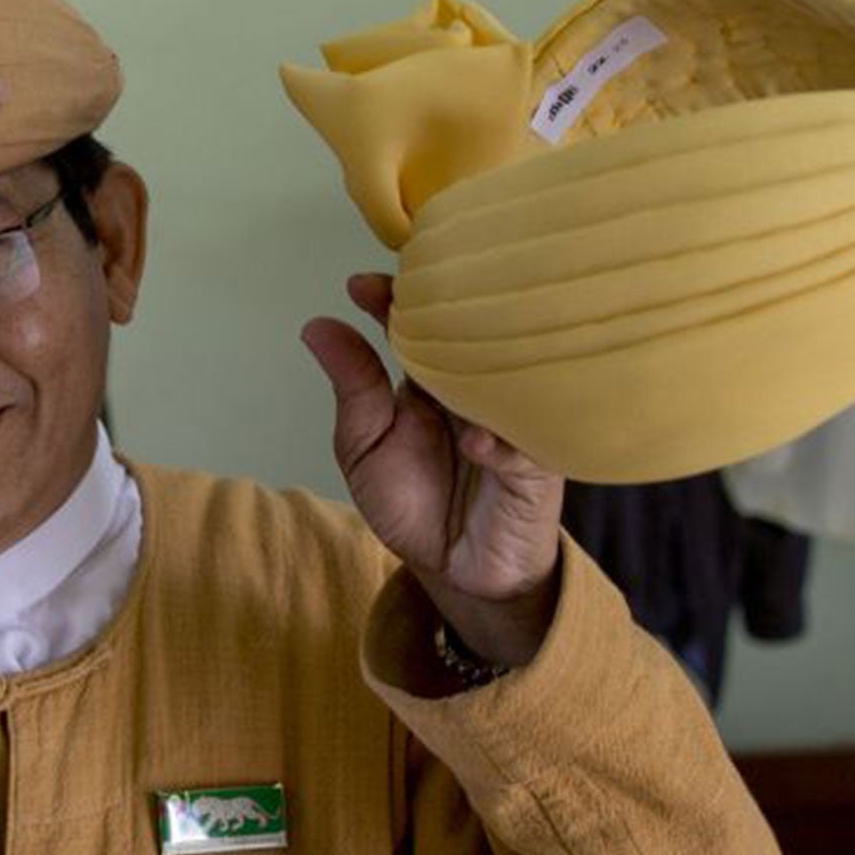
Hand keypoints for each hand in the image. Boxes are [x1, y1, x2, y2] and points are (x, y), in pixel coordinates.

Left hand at [302, 273, 564, 667]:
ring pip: (509, 373)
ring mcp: (512, 419)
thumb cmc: (413, 502)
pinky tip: (477, 443)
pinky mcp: (538, 464)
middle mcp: (477, 386)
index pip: (418, 323)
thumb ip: (352, 389)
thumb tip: (316, 325)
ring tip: (452, 344)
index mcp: (433, 376)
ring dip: (483, 358)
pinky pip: (527, 443)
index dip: (394, 298)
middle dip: (445, 309)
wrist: (454, 568)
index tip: (362, 286)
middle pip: (470, 333)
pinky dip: (502, 442)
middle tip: (414, 292)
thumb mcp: (365, 447)